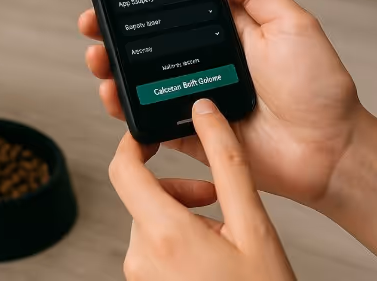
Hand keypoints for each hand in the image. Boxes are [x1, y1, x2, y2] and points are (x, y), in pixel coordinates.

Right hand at [81, 0, 362, 206]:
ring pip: (137, 81)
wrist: (330, 152)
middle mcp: (202, 63)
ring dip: (110, 69)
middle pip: (144, 45)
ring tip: (99, 59)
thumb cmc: (320, 89)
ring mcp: (191, 97)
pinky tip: (112, 97)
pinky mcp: (187, 133)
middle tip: (92, 24)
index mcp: (223, 34)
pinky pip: (147, 121)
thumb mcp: (292, 24)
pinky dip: (124, 111)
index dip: (141, 0)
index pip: (171, 11)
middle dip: (111, 33)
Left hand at [112, 99, 294, 280]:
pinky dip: (178, 242)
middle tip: (216, 197)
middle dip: (179, 188)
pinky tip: (211, 257)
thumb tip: (206, 112)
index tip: (154, 135)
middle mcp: (141, 258)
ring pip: (150, 223)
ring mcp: (141, 278)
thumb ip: (227, 162)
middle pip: (143, 196)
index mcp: (163, 234)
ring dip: (182, 216)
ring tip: (222, 234)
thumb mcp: (254, 225)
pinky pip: (153, 251)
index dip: (134, 142)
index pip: (123, 168)